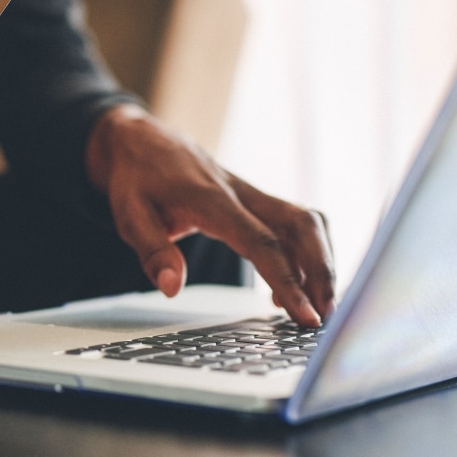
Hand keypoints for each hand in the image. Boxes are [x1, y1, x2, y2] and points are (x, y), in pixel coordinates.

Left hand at [86, 105, 335, 326]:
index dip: (288, 280)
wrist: (140, 140)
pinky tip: (291, 288)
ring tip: (319, 307)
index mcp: (212, 200)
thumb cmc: (135, 177)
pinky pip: (292, 224)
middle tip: (327, 316)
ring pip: (305, 221)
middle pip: (301, 225)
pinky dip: (304, 254)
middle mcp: (241, 194)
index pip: (262, 242)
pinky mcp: (254, 200)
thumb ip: (152, 251)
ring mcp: (251, 194)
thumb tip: (172, 288)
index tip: (306, 315)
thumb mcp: (128, 214)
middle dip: (322, 270)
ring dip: (320, 262)